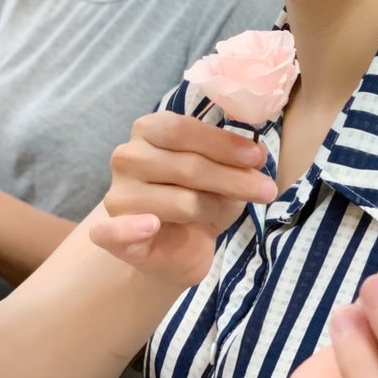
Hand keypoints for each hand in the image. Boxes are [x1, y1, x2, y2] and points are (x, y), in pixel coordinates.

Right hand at [91, 111, 276, 285]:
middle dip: (232, 179)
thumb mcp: (225, 174)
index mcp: (149, 130)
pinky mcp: (110, 233)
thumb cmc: (200, 199)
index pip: (183, 129)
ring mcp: (117, 194)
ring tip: (215, 212)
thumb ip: (237, 160)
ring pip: (180, 200)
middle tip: (267, 190)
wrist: (177, 248)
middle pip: (187, 165)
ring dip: (210, 208)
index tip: (257, 157)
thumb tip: (259, 152)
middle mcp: (127, 156)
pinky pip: (115, 230)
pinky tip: (150, 225)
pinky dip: (132, 228)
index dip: (223, 143)